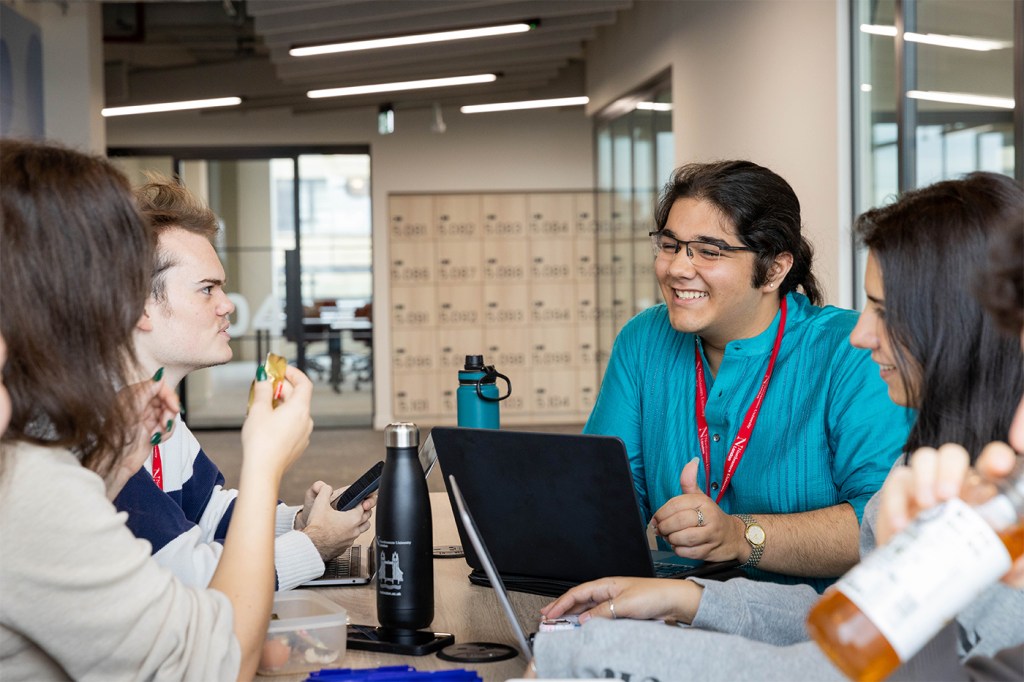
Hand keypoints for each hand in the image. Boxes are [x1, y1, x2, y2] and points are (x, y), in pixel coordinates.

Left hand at [103, 377, 179, 499]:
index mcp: (132, 395)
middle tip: (165, 423)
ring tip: (157, 434)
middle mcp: (140, 405)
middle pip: (166, 401)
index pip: (158, 387)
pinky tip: (156, 438)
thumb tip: (159, 376)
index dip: (169, 396)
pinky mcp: (152, 430)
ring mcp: (147, 417)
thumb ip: (147, 390)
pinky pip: (168, 427)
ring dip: (167, 425)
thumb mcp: (133, 408)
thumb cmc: (118, 437)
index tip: (174, 407)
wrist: (117, 461)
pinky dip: (165, 433)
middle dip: (168, 413)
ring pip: (169, 414)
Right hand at [241, 365, 312, 477]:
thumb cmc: (261, 442)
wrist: (263, 471)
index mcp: (300, 409)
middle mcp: (306, 420)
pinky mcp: (297, 444)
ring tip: (261, 403)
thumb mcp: (258, 410)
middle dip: (281, 388)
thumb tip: (264, 379)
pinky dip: (282, 417)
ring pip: (294, 411)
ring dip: (280, 403)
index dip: (293, 373)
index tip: (280, 369)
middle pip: (297, 397)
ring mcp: (303, 434)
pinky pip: (292, 424)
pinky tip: (266, 421)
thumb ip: (263, 390)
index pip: (304, 383)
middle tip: (264, 383)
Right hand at [299, 481, 373, 560]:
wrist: (310, 546)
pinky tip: (341, 531)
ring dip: (359, 523)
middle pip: (366, 518)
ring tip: (350, 518)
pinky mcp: (344, 548)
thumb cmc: (316, 528)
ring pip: (362, 530)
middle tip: (355, 507)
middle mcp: (355, 530)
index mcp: (353, 518)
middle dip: (363, 511)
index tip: (357, 499)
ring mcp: (350, 540)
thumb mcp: (320, 504)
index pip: (364, 506)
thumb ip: (325, 491)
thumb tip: (327, 487)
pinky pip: (352, 539)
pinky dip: (350, 534)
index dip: (361, 500)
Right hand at [540, 576, 703, 624]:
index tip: (548, 614)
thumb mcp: (625, 604)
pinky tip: (582, 627)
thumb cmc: (654, 595)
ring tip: (559, 624)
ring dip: (572, 615)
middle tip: (547, 619)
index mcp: (606, 584)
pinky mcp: (619, 611)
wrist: (673, 600)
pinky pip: (597, 615)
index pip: (576, 593)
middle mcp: (607, 591)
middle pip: (578, 600)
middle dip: (561, 608)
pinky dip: (586, 620)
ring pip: (586, 608)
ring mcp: (612, 601)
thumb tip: (583, 619)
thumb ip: (603, 611)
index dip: (560, 603)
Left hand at [650, 458, 746, 562]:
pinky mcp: (710, 551)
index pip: (675, 504)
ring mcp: (711, 535)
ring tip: (670, 537)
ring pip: (682, 538)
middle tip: (661, 529)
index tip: (656, 518)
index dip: (661, 513)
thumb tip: (692, 462)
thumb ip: (690, 482)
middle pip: (678, 522)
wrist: (735, 537)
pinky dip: (679, 550)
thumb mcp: (701, 497)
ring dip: (671, 539)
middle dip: (664, 527)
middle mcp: (709, 516)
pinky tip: (679, 546)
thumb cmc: (711, 516)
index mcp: (703, 501)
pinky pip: (688, 552)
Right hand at [879, 441, 1022, 586]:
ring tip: (927, 505)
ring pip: (924, 459)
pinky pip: (896, 483)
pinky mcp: (898, 493)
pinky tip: (902, 524)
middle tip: (949, 495)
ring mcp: (924, 483)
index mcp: (984, 488)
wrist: (922, 569)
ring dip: (924, 477)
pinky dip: (896, 501)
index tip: (1000, 465)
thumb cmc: (967, 558)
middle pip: (953, 454)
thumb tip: (1019, 564)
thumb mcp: (998, 563)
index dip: (998, 455)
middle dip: (951, 468)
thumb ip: (1016, 568)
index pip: (994, 460)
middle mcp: (954, 481)